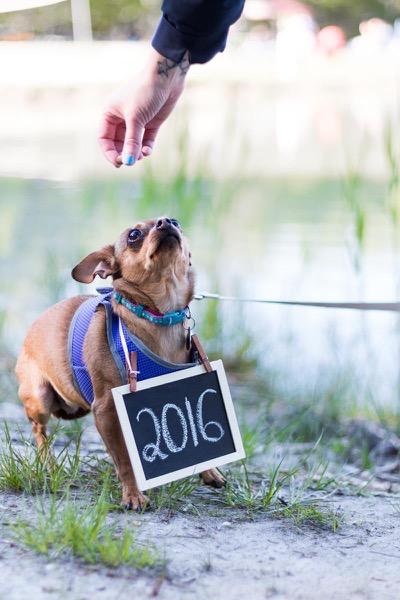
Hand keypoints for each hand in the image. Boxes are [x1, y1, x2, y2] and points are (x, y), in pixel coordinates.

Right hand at [99, 49, 188, 167]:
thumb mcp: (136, 119)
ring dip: (136, 152)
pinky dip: (146, 148)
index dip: (109, 152)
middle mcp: (121, 118)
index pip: (104, 139)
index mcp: (110, 113)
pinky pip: (145, 141)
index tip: (118, 162)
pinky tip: (147, 151)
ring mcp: (136, 121)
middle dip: (124, 154)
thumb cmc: (145, 92)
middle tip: (130, 161)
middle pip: (118, 144)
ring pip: (132, 144)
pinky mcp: (151, 122)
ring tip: (142, 154)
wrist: (166, 77)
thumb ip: (132, 141)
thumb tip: (128, 162)